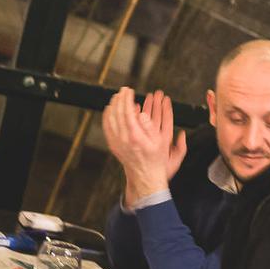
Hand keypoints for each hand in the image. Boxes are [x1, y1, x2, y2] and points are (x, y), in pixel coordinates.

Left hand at [104, 87, 186, 206]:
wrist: (146, 178)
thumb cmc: (157, 162)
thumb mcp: (162, 145)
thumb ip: (153, 128)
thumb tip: (143, 115)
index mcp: (136, 137)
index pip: (127, 112)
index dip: (126, 99)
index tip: (129, 91)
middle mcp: (124, 139)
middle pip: (117, 113)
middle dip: (120, 99)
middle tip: (124, 90)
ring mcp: (118, 143)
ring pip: (111, 119)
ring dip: (113, 106)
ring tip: (117, 96)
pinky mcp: (114, 145)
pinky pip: (107, 127)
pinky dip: (108, 116)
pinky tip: (110, 110)